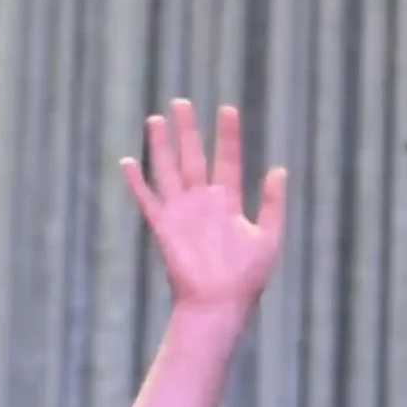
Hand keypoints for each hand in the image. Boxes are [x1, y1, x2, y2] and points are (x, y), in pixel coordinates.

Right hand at [120, 101, 286, 327]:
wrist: (219, 304)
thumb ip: (272, 204)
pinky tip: (127, 162)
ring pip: (168, 171)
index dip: (228, 136)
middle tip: (181, 102)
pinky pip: (147, 201)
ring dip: (161, 147)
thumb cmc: (246, 279)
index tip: (227, 109)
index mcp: (227, 202)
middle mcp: (202, 202)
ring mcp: (182, 213)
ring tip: (156, 120)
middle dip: (188, 130)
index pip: (228, 160)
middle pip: (193, 157)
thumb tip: (279, 170)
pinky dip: (137, 183)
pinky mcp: (164, 228)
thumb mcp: (268, 238)